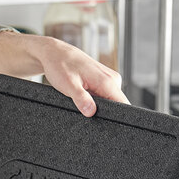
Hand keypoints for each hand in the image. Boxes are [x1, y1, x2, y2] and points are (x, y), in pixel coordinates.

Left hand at [0, 30, 129, 116]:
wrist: (55, 53)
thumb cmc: (60, 65)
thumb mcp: (68, 85)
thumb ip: (81, 99)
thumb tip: (91, 112)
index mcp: (107, 81)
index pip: (123, 105)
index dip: (118, 117)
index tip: (106, 124)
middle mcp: (112, 79)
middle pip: (117, 105)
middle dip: (105, 113)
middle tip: (86, 112)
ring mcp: (108, 79)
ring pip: (110, 101)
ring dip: (98, 106)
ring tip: (82, 102)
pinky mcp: (103, 80)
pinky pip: (104, 95)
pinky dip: (94, 100)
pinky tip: (83, 98)